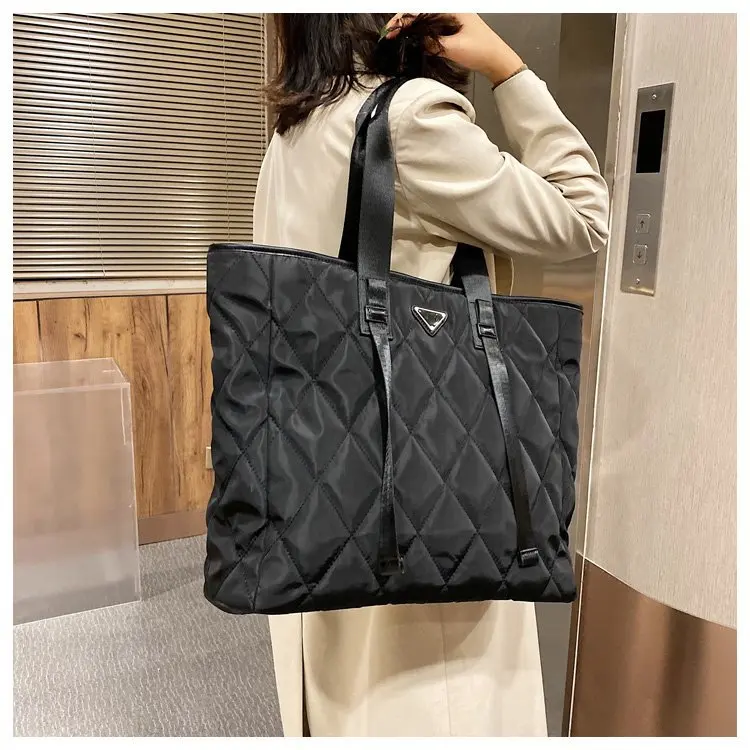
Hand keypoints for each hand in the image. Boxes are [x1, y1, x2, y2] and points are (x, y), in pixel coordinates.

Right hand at [383, 13, 524, 86]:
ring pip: (423, 20)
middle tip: (388, 36)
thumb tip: (415, 41)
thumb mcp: (454, 48)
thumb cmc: (482, 50)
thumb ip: (432, 44)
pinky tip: (410, 41)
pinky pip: (429, 28)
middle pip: (419, 12)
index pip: (419, 9)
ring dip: (409, 29)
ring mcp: (449, 19)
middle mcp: (449, 10)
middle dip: (402, 23)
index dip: (402, 20)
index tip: (391, 32)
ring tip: (395, 39)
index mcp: (451, 8)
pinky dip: (418, 34)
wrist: (497, 60)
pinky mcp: (450, 28)